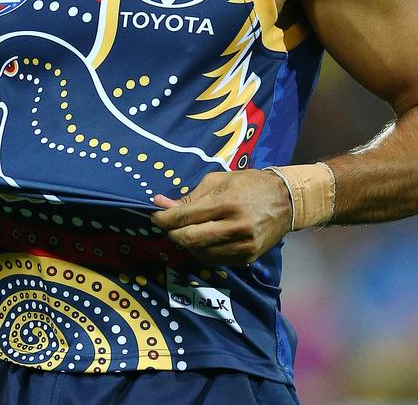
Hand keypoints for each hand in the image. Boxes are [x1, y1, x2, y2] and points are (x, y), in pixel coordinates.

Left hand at [150, 169, 292, 265]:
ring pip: (200, 253)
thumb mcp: (218, 181)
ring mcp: (242, 245)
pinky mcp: (247, 258)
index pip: (185, 217)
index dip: (164, 219)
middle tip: (168, 226)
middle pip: (189, 239)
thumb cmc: (249, 184)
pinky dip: (203, 252)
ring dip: (187, 244)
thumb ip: (190, 196)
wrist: (286, 201)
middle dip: (172, 233)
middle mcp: (234, 227)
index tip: (154, 217)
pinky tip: (204, 240)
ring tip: (187, 231)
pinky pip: (215, 260)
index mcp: (226, 203)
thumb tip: (160, 203)